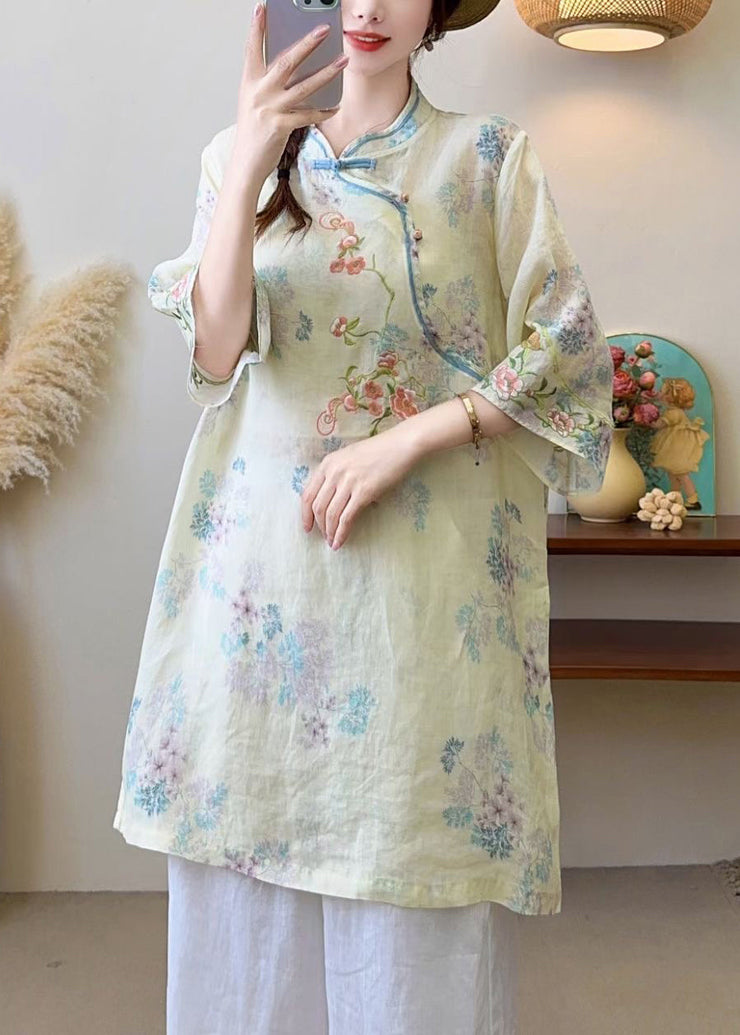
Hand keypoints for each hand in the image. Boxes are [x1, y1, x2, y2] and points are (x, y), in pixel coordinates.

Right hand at [235, 2, 347, 183]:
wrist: (246, 162)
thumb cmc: (252, 132)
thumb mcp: (253, 102)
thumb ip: (268, 83)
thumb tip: (293, 67)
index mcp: (249, 82)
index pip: (252, 49)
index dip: (257, 27)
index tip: (263, 8)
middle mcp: (259, 92)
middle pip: (286, 61)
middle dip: (307, 43)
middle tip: (324, 29)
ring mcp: (270, 109)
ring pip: (304, 86)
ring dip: (326, 72)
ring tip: (342, 61)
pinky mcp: (281, 126)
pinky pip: (308, 114)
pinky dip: (323, 111)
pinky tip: (335, 107)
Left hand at [301, 431, 420, 549]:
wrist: (401, 445)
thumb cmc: (379, 451)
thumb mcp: (349, 458)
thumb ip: (338, 476)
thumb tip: (337, 501)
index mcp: (328, 463)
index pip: (308, 494)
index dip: (305, 514)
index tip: (307, 527)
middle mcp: (334, 472)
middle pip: (318, 507)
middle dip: (319, 526)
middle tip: (324, 537)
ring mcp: (348, 482)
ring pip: (331, 514)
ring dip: (330, 532)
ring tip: (332, 543)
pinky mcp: (364, 492)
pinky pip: (347, 518)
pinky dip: (342, 533)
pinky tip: (341, 541)